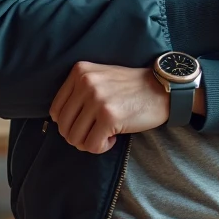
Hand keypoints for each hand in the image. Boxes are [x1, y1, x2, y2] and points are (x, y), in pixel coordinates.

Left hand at [49, 62, 168, 153]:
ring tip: (105, 135)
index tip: (86, 124)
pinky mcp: (109, 117)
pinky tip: (114, 138)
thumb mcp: (100, 77)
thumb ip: (79, 91)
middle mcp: (86, 83)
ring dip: (90, 142)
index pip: (56, 110)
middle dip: (78, 136)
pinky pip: (92, 145)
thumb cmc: (131, 87)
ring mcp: (97, 100)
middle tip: (96, 133)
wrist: (163, 88)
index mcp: (80, 71)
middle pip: (63, 126)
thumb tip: (60, 121)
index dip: (69, 124)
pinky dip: (102, 147)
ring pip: (75, 138)